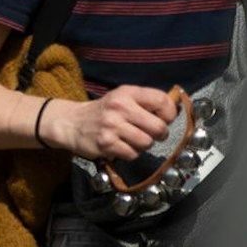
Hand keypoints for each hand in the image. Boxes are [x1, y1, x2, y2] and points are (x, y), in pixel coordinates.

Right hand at [55, 87, 177, 161]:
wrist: (71, 122)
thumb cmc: (104, 112)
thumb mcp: (122, 98)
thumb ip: (146, 102)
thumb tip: (176, 110)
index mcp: (127, 92)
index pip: (162, 101)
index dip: (169, 114)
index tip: (163, 119)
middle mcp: (119, 107)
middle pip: (158, 127)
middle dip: (158, 134)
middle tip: (148, 133)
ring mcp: (112, 125)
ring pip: (147, 143)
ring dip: (142, 145)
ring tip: (131, 139)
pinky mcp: (106, 143)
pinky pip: (133, 154)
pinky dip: (129, 153)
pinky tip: (120, 146)